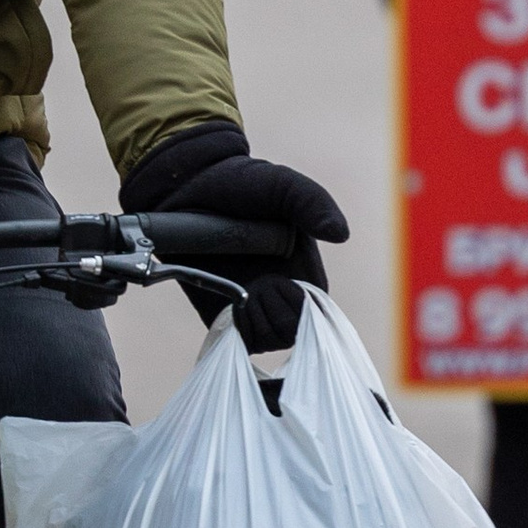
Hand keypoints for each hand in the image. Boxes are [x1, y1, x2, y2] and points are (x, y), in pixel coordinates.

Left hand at [118, 121, 347, 353]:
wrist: (187, 186)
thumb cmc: (241, 183)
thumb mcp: (282, 185)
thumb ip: (312, 202)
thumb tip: (340, 234)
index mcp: (304, 271)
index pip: (317, 314)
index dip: (299, 306)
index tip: (277, 281)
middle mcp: (280, 293)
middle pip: (292, 334)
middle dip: (276, 313)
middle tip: (257, 282)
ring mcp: (251, 306)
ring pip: (266, 340)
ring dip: (255, 320)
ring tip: (241, 290)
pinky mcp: (222, 314)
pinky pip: (235, 344)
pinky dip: (235, 330)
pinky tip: (227, 305)